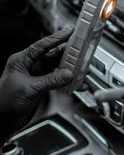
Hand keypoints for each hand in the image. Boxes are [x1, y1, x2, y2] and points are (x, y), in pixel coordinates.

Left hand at [0, 27, 73, 142]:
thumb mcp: (30, 89)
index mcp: (22, 61)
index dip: (57, 38)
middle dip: (69, 54)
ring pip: (58, 67)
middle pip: (54, 55)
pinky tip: (77, 84)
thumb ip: (51, 80)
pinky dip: (68, 82)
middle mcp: (31, 66)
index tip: (71, 32)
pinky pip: (59, 80)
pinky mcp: (43, 85)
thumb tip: (69, 73)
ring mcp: (37, 75)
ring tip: (83, 68)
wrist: (3, 122)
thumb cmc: (5, 103)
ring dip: (71, 69)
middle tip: (84, 49)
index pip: (42, 45)